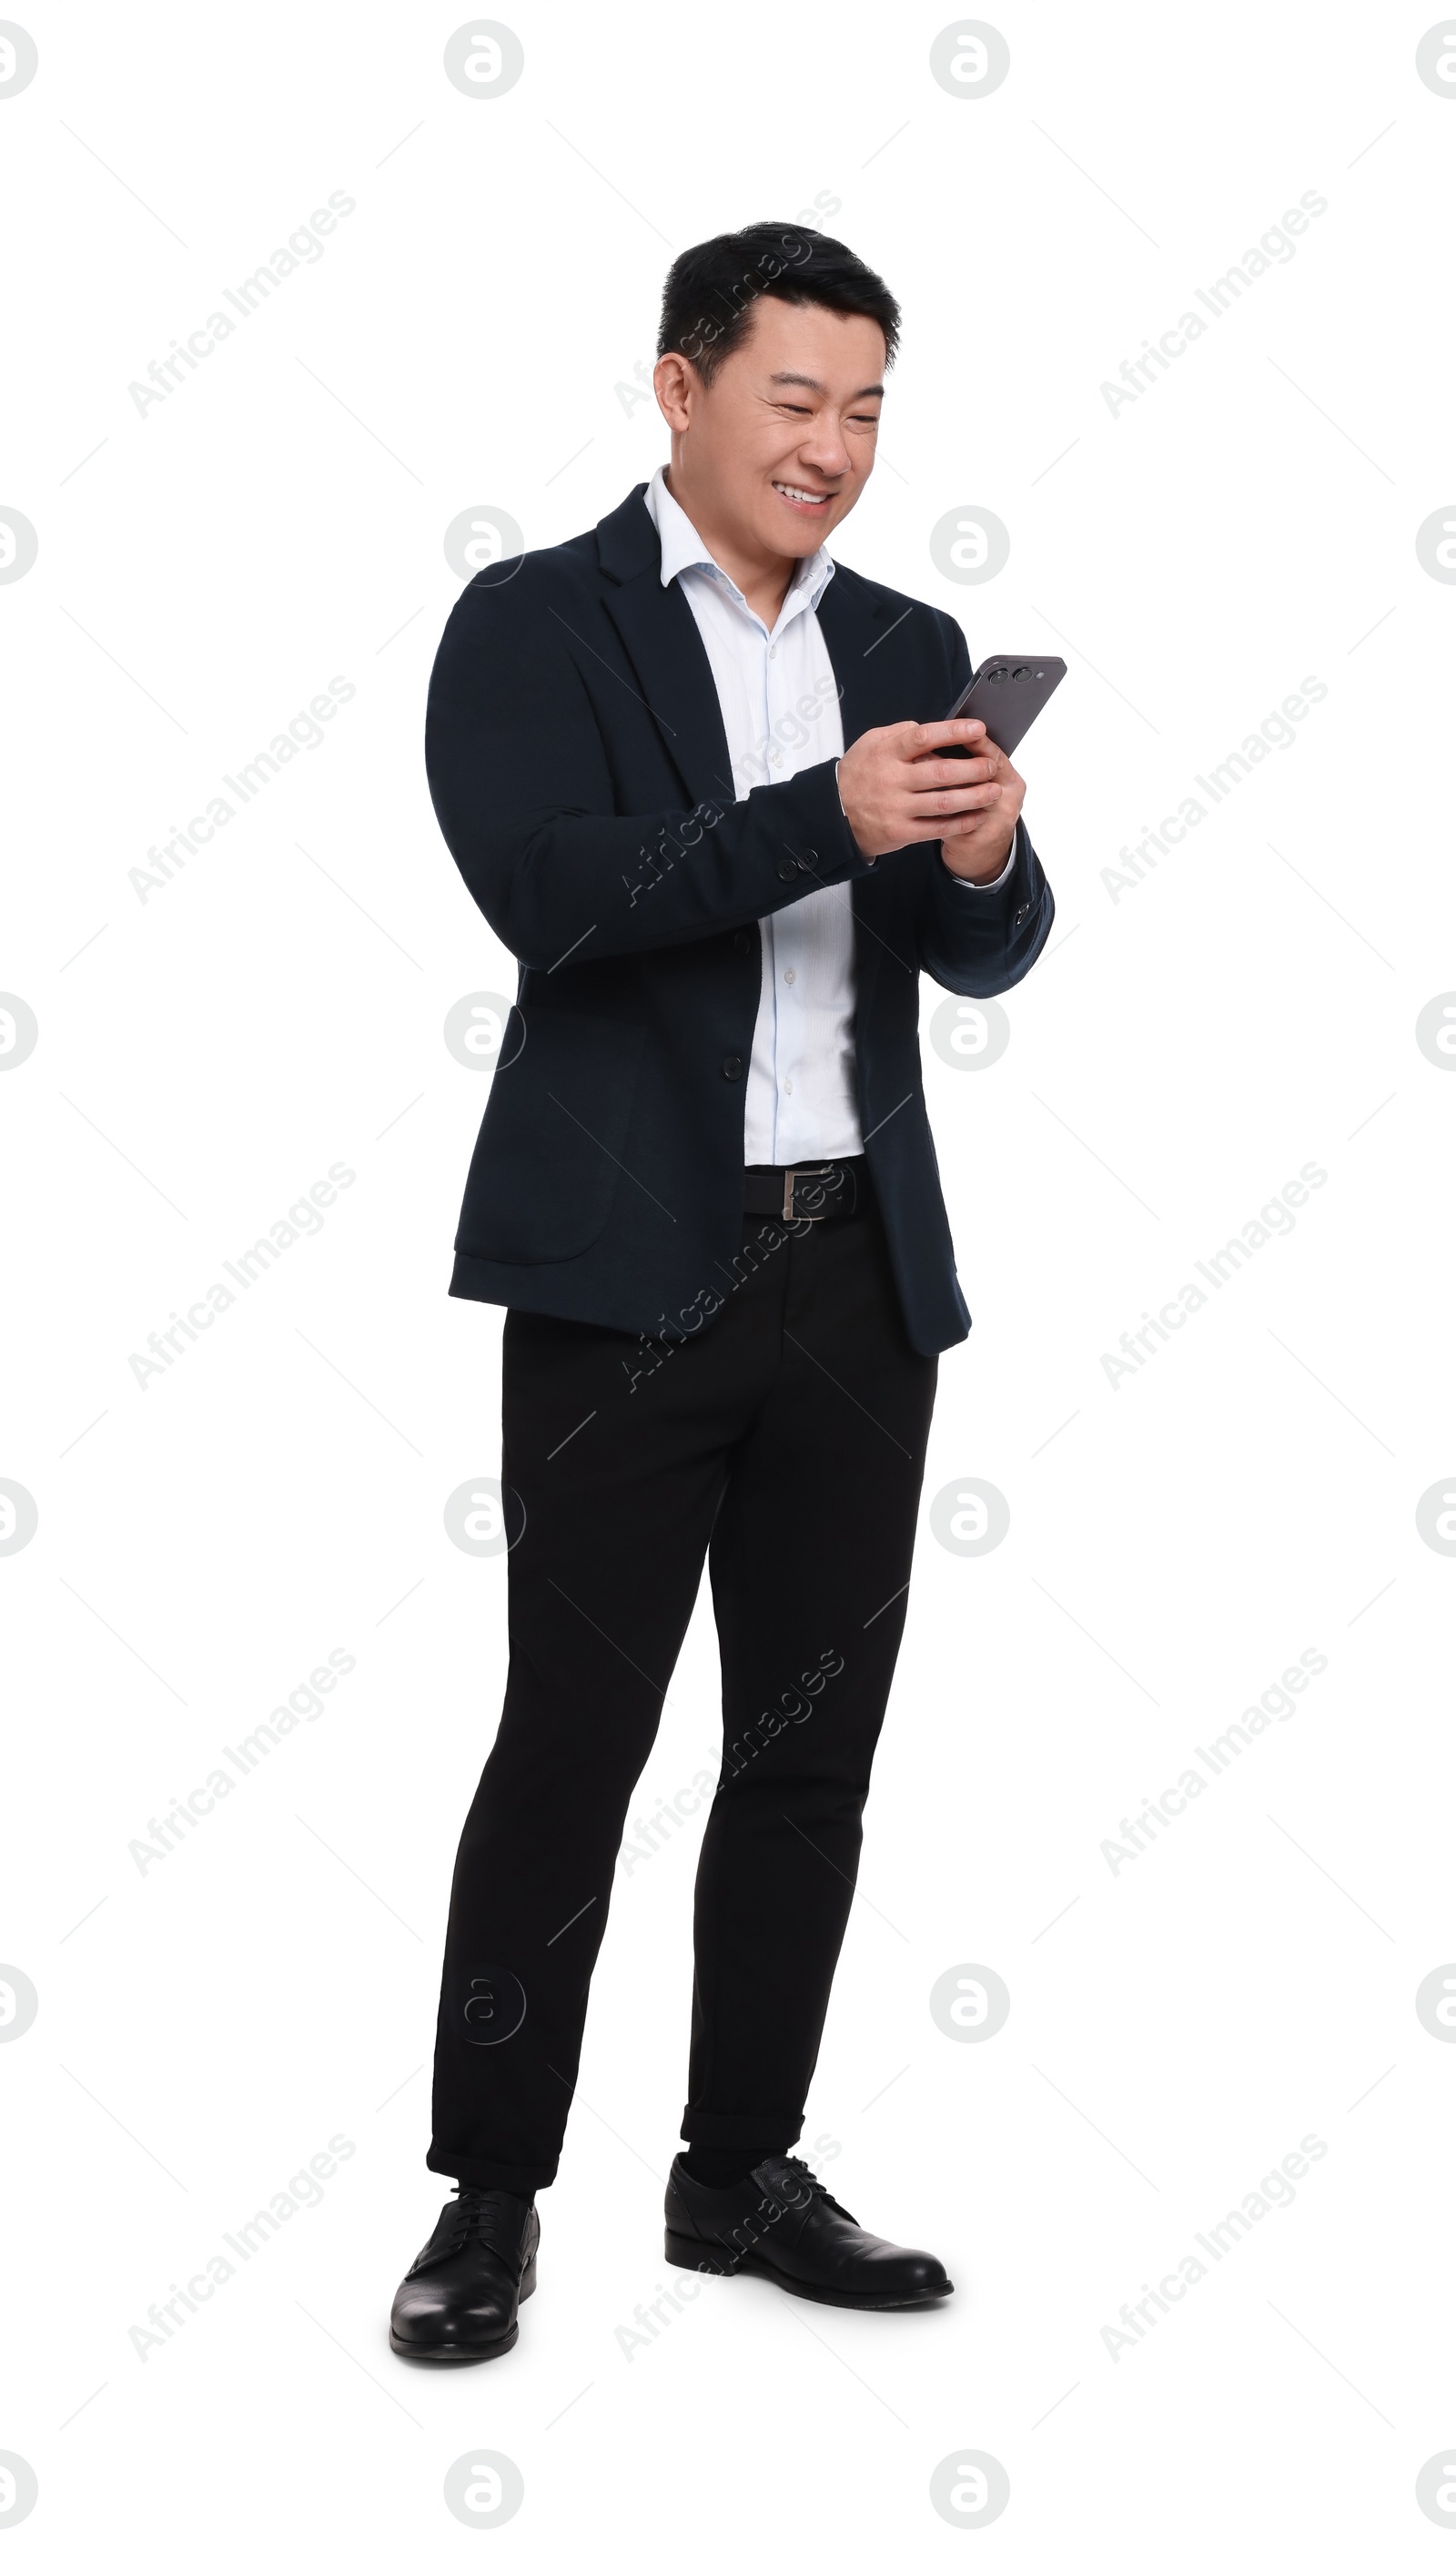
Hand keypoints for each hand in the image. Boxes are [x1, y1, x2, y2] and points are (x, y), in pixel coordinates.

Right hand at [836, 718, 1025, 880]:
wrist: (832, 813)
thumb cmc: (857, 774)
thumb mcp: (870, 743)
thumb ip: (900, 733)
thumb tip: (932, 729)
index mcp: (887, 752)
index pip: (924, 737)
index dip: (954, 731)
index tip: (978, 728)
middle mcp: (892, 779)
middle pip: (941, 772)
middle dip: (974, 768)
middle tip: (992, 765)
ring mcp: (896, 808)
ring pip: (944, 802)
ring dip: (975, 796)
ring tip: (994, 791)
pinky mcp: (900, 832)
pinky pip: (937, 828)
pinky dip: (961, 822)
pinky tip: (977, 816)